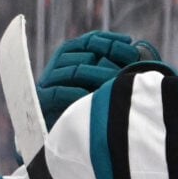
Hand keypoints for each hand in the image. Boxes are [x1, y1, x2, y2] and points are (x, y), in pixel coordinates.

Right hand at [38, 30, 158, 125]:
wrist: (68, 138)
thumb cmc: (91, 109)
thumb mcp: (104, 83)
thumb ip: (112, 66)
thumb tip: (135, 49)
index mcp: (69, 57)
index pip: (88, 41)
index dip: (108, 40)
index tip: (129, 42)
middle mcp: (57, 66)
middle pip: (82, 52)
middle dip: (107, 53)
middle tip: (129, 61)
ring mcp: (48, 82)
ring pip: (73, 70)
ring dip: (97, 73)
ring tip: (116, 80)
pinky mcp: (43, 100)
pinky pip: (59, 92)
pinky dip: (76, 92)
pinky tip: (92, 95)